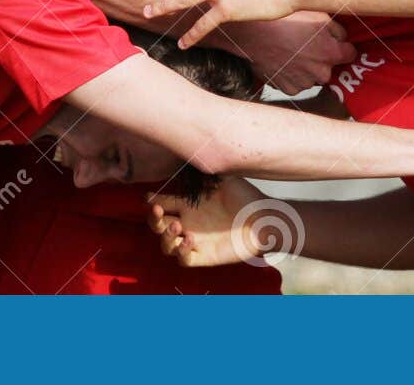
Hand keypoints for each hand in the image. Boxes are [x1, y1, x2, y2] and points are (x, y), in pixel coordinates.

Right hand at [148, 176, 265, 267]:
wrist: (264, 219)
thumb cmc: (246, 197)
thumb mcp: (224, 178)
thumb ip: (204, 170)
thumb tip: (187, 153)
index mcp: (190, 204)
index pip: (163, 203)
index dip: (153, 202)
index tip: (149, 198)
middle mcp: (190, 222)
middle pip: (158, 225)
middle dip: (153, 220)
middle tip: (158, 212)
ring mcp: (196, 240)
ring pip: (167, 245)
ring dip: (165, 237)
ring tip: (176, 227)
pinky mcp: (204, 256)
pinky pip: (184, 260)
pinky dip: (181, 252)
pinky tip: (190, 240)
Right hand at [212, 11, 353, 95]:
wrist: (252, 34)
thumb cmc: (283, 19)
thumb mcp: (316, 14)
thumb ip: (337, 29)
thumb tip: (343, 37)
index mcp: (331, 53)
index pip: (350, 54)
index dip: (342, 45)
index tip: (333, 41)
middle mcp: (321, 72)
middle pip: (330, 66)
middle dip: (322, 57)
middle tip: (305, 43)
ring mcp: (304, 82)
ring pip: (312, 75)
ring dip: (307, 66)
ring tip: (291, 49)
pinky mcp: (288, 88)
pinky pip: (297, 82)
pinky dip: (292, 74)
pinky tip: (283, 59)